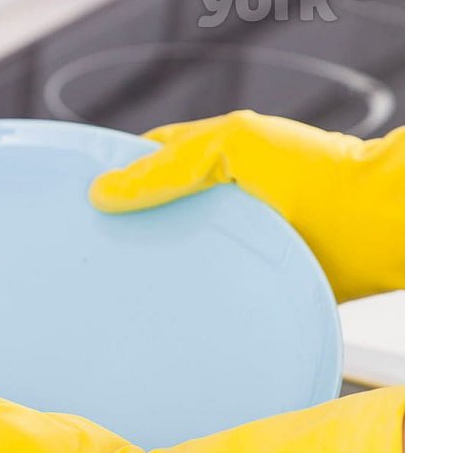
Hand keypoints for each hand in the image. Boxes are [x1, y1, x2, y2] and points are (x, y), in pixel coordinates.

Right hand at [90, 111, 404, 302]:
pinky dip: (179, 294)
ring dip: (149, 268)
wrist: (375, 226)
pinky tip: (157, 308)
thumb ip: (169, 164)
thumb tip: (102, 194)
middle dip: (122, 231)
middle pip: (152, 214)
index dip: (109, 181)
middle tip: (87, 254)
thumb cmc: (315, 170)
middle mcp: (214, 200)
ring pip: (173, 253)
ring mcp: (230, 241)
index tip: (76, 206)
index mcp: (207, 159)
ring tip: (111, 288)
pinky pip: (200, 286)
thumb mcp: (234, 145)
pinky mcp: (245, 278)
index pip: (142, 165)